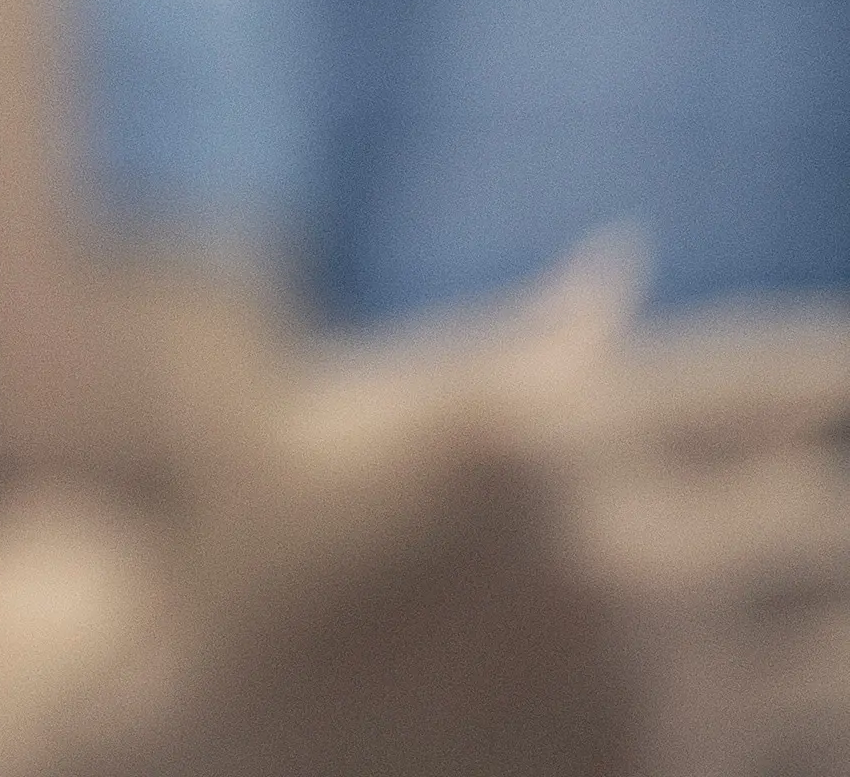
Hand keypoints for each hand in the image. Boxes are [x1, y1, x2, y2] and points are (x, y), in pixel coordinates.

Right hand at [134, 253, 849, 776]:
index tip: (849, 377)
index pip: (770, 384)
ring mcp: (638, 688)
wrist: (205, 744)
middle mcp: (601, 557)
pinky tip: (775, 692)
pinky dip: (810, 713)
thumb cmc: (250, 556)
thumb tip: (624, 262)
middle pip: (828, 521)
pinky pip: (809, 746)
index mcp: (529, 434)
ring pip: (842, 656)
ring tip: (802, 608)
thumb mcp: (340, 417)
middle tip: (803, 510)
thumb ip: (501, 351)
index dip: (834, 373)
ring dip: (826, 625)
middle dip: (823, 514)